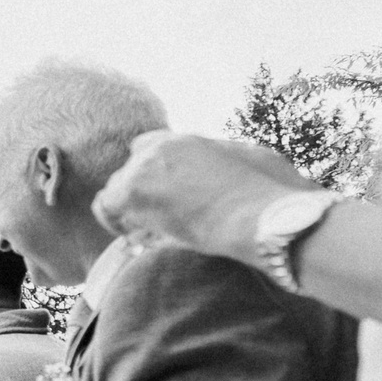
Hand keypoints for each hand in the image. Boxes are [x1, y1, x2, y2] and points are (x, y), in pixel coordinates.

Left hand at [93, 131, 315, 256]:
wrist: (268, 218)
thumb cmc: (274, 196)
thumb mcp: (254, 161)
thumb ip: (227, 159)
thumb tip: (230, 166)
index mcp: (187, 141)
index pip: (148, 148)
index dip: (153, 174)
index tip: (163, 196)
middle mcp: (161, 148)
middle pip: (131, 170)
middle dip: (140, 194)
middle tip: (156, 221)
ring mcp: (145, 168)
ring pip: (117, 190)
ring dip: (129, 211)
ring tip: (149, 235)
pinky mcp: (135, 194)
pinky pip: (107, 207)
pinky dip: (116, 223)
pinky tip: (135, 240)